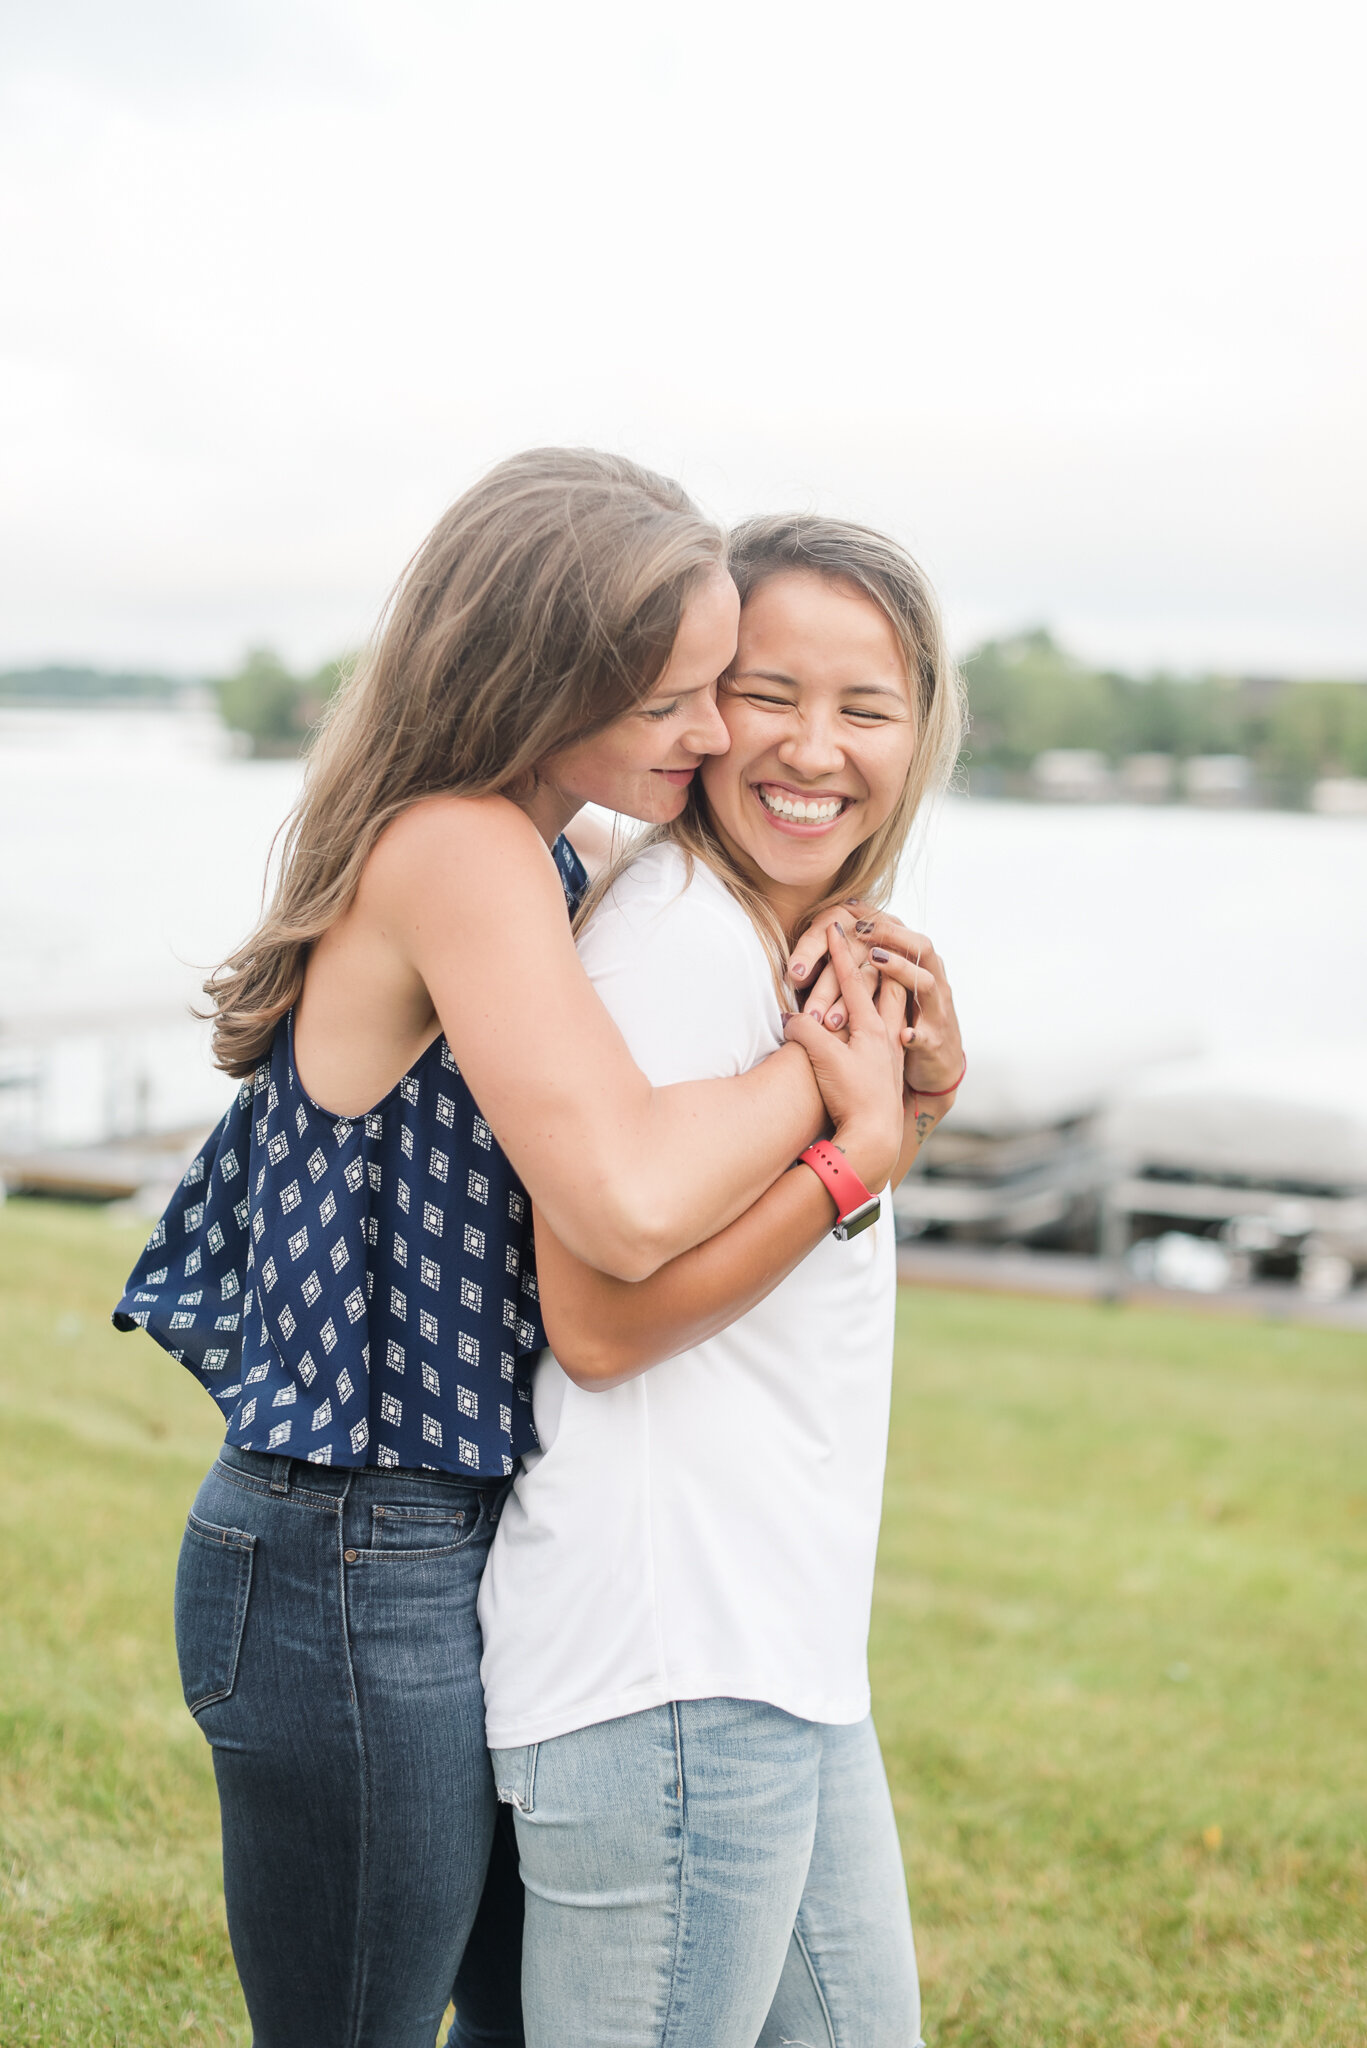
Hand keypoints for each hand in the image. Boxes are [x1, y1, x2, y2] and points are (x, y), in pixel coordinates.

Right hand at [779, 921, 907, 1191]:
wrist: (874, 1138)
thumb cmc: (852, 1097)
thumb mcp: (823, 1059)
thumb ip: (806, 1032)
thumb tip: (791, 1017)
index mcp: (871, 1026)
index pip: (854, 979)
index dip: (842, 951)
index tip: (837, 925)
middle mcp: (885, 1035)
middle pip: (886, 986)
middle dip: (880, 958)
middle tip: (876, 937)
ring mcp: (889, 1053)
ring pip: (894, 1008)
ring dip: (889, 984)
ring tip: (887, 968)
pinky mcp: (887, 1071)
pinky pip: (891, 1029)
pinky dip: (889, 1013)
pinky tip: (885, 1019)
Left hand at [846, 912, 963, 1097]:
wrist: (938, 1071)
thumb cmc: (908, 1025)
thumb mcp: (894, 993)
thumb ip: (877, 967)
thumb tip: (842, 935)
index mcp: (919, 970)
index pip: (902, 936)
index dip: (879, 920)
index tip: (850, 905)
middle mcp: (932, 985)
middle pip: (919, 949)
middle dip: (891, 934)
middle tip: (860, 926)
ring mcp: (936, 1013)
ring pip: (925, 983)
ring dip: (900, 969)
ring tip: (876, 957)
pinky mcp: (935, 1044)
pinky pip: (927, 1037)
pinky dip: (917, 1035)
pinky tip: (904, 1035)